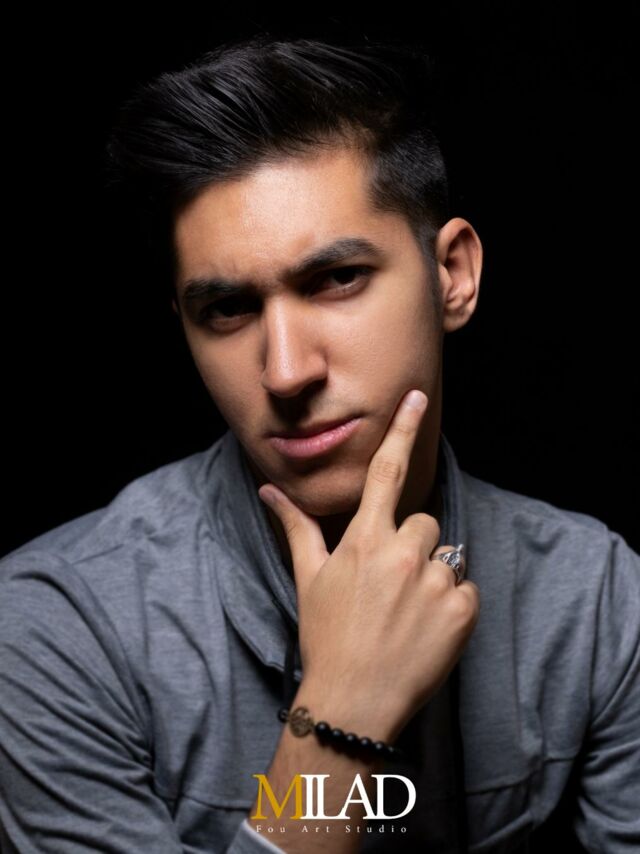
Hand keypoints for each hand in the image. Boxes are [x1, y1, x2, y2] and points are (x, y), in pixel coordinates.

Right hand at [258, 389, 479, 740]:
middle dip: (411, 545)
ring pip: (445, 557)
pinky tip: (425, 630)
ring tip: (406, 613)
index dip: (401, 429)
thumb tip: (269, 492)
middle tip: (390, 585)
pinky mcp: (463, 611)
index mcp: (365, 539)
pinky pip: (465, 590)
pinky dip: (451, 606)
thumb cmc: (326, 636)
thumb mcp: (308, 578)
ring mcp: (436, 582)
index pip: (387, 471)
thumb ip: (296, 527)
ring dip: (430, 577)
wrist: (355, 700)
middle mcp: (404, 553)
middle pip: (424, 523)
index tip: (417, 396)